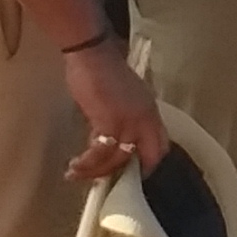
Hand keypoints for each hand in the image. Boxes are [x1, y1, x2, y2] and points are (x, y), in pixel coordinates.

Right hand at [60, 38, 167, 181]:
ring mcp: (129, 123)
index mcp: (151, 112)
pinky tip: (75, 166)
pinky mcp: (109, 124)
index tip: (135, 173)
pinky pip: (99, 153)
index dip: (150, 163)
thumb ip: (126, 118)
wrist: (93, 55)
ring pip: (118, 160)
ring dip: (97, 171)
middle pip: (147, 158)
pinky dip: (87, 162)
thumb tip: (113, 138)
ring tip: (78, 174)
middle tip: (108, 181)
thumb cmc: (104, 71)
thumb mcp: (126, 97)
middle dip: (129, 174)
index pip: (161, 146)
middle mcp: (145, 121)